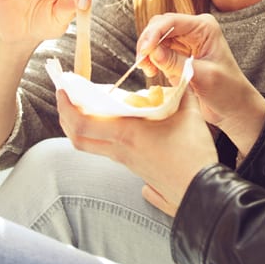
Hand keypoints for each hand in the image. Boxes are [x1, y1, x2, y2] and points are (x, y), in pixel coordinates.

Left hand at [57, 88, 216, 215]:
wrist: (202, 190)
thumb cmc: (195, 153)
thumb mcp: (190, 113)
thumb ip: (182, 90)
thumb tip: (184, 73)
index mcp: (128, 134)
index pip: (83, 123)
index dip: (66, 107)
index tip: (63, 90)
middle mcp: (121, 150)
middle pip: (78, 138)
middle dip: (66, 117)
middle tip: (66, 98)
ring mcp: (126, 161)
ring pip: (90, 146)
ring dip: (80, 126)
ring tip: (84, 107)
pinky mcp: (134, 167)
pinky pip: (106, 150)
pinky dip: (98, 134)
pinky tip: (111, 123)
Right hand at [137, 13, 264, 155]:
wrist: (234, 107)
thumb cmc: (227, 90)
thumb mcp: (202, 76)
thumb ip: (176, 63)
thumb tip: (153, 52)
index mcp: (204, 27)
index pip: (171, 21)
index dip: (153, 34)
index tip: (144, 51)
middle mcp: (194, 30)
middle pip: (159, 26)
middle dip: (148, 43)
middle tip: (142, 63)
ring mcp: (185, 42)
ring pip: (156, 38)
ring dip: (147, 52)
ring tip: (147, 70)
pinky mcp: (178, 55)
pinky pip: (158, 51)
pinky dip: (151, 60)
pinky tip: (151, 71)